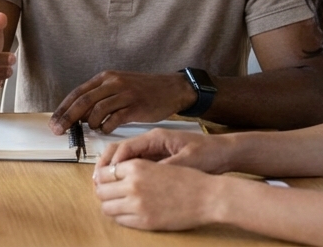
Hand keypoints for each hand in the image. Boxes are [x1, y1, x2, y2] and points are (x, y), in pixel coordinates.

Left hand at [49, 71, 194, 133]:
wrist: (171, 88)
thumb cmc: (142, 90)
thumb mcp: (118, 87)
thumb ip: (99, 98)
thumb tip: (79, 116)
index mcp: (105, 77)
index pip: (77, 93)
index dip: (63, 109)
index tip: (54, 122)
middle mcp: (113, 83)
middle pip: (83, 101)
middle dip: (67, 118)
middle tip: (58, 131)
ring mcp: (125, 94)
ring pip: (97, 110)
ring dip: (91, 124)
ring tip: (93, 128)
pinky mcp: (136, 106)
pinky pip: (114, 119)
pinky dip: (106, 127)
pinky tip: (106, 129)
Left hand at [92, 157, 220, 230]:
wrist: (208, 197)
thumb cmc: (187, 179)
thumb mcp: (156, 165)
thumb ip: (134, 169)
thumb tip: (112, 174)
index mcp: (135, 166)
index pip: (103, 173)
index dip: (102, 178)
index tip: (105, 182)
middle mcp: (132, 184)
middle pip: (101, 191)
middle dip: (104, 192)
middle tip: (111, 195)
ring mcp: (137, 204)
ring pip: (106, 207)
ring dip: (110, 206)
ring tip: (120, 204)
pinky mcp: (145, 221)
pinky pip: (120, 220)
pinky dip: (121, 217)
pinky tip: (130, 213)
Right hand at [96, 128, 232, 174]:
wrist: (225, 152)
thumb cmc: (209, 153)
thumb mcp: (188, 161)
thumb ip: (166, 167)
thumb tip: (145, 177)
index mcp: (156, 137)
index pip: (126, 146)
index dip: (114, 162)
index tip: (105, 176)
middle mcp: (151, 141)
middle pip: (120, 150)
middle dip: (106, 164)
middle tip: (97, 180)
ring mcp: (153, 150)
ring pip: (125, 158)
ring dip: (114, 170)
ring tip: (104, 184)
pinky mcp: (156, 158)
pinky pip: (135, 165)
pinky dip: (125, 173)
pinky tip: (121, 185)